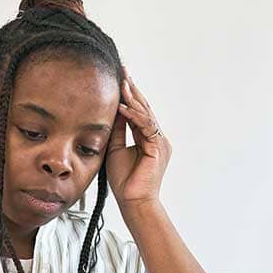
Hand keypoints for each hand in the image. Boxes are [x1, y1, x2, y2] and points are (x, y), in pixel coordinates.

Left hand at [106, 66, 171, 209]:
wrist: (133, 201)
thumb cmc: (124, 181)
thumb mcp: (115, 149)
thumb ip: (117, 130)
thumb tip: (112, 110)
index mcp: (148, 139)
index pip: (138, 112)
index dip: (129, 96)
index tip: (119, 79)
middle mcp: (156, 138)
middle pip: (144, 108)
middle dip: (132, 90)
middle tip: (122, 70)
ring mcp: (159, 142)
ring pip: (146, 114)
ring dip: (133, 98)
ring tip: (121, 84)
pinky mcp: (158, 147)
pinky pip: (146, 126)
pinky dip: (134, 115)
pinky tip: (122, 107)